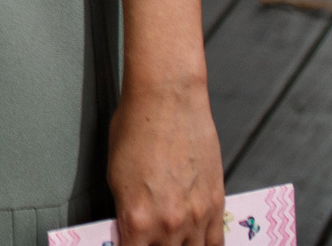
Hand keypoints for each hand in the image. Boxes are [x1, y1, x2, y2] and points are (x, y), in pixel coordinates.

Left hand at [106, 80, 224, 245]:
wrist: (168, 100)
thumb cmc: (137, 127)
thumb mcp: (115, 175)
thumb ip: (124, 211)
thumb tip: (128, 231)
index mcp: (137, 217)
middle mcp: (169, 223)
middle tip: (147, 240)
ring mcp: (196, 217)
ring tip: (170, 241)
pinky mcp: (217, 205)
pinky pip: (215, 243)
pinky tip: (194, 244)